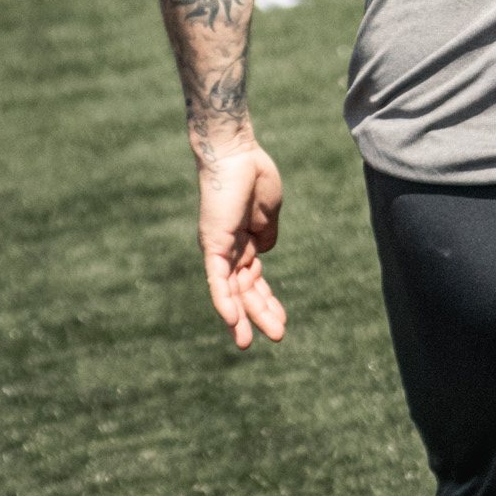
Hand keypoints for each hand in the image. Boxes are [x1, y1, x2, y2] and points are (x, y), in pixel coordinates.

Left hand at [196, 140, 286, 348]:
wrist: (237, 153)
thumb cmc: (254, 176)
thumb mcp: (268, 213)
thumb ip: (266, 236)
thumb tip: (264, 253)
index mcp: (245, 243)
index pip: (255, 281)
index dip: (268, 301)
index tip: (282, 321)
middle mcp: (230, 251)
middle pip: (245, 290)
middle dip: (260, 314)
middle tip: (277, 336)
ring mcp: (220, 249)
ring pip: (232, 290)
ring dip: (242, 316)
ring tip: (250, 341)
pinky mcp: (213, 245)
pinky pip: (217, 278)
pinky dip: (223, 299)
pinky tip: (231, 319)